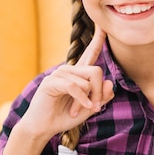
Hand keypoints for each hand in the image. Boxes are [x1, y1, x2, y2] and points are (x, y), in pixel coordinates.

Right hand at [20, 26, 113, 141]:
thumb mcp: (89, 107)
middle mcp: (70, 70)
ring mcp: (59, 74)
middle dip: (99, 92)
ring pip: (87, 81)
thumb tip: (110, 82)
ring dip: (87, 100)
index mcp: (78, 74)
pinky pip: (74, 87)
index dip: (98, 39)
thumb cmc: (65, 116)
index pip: (91, 53)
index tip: (103, 26)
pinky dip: (81, 100)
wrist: (44, 128)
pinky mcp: (52, 81)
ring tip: (78, 111)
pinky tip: (78, 110)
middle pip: (96, 71)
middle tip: (95, 108)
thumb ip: (101, 96)